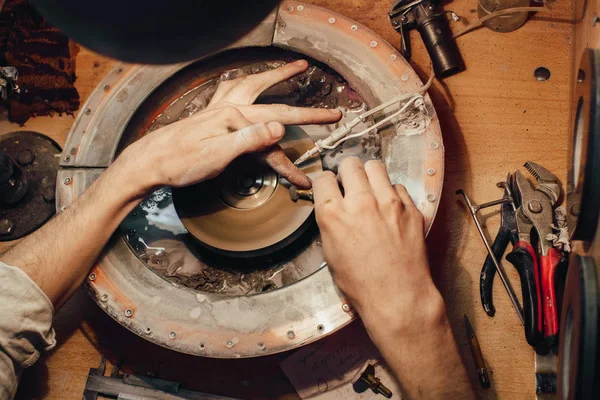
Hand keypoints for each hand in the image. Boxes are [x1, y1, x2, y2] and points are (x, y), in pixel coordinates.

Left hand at [122, 60, 340, 190]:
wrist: (149, 162)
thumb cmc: (180, 162)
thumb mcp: (218, 156)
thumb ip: (250, 139)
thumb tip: (280, 126)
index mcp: (235, 119)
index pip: (279, 127)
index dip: (301, 142)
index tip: (319, 151)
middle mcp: (230, 110)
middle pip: (275, 104)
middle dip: (305, 108)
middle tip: (330, 109)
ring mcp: (221, 111)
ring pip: (254, 88)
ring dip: (276, 77)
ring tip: (293, 68)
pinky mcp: (212, 118)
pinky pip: (233, 93)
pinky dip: (245, 85)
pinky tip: (245, 83)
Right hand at [313, 157, 440, 321]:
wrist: (397, 297)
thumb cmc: (362, 283)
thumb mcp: (331, 253)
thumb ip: (330, 222)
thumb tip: (332, 206)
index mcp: (333, 214)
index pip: (323, 178)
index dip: (325, 182)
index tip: (329, 186)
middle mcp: (360, 203)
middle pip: (350, 164)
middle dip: (347, 172)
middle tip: (350, 183)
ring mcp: (388, 203)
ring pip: (375, 167)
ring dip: (369, 176)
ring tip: (371, 190)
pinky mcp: (410, 208)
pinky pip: (398, 187)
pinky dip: (392, 194)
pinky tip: (389, 209)